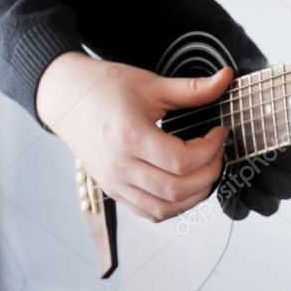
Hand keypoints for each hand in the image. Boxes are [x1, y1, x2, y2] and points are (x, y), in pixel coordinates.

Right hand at [37, 52, 231, 221]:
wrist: (64, 97)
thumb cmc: (103, 88)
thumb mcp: (151, 83)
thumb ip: (192, 88)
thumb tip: (226, 78)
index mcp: (129, 137)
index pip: (181, 161)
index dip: (211, 150)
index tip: (219, 133)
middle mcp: (119, 166)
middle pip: (176, 190)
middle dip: (209, 173)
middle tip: (217, 152)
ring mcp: (114, 182)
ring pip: (163, 209)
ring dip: (194, 196)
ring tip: (206, 170)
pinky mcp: (112, 190)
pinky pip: (148, 212)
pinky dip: (173, 206)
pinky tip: (186, 185)